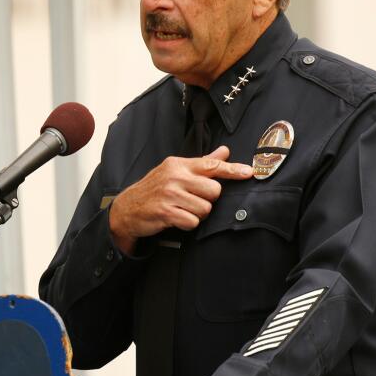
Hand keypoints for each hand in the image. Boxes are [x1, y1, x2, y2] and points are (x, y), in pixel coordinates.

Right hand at [108, 145, 252, 253]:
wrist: (127, 208)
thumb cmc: (155, 189)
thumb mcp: (175, 171)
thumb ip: (201, 163)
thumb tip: (224, 151)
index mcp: (178, 165)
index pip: (211, 165)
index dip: (232, 170)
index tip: (248, 172)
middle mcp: (174, 177)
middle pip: (214, 191)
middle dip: (207, 200)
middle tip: (192, 200)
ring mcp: (169, 194)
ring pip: (205, 209)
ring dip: (197, 214)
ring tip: (182, 210)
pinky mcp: (165, 212)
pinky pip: (192, 221)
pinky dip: (187, 223)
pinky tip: (176, 218)